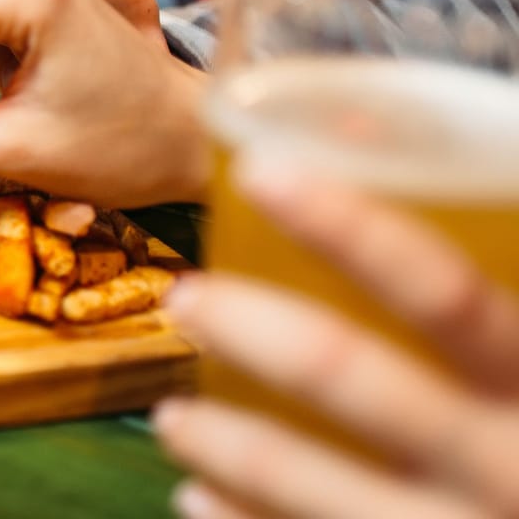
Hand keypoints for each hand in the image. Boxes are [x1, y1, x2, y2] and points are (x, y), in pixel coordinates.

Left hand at [154, 158, 518, 518]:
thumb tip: (473, 172)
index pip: (448, 294)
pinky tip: (202, 500)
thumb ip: (496, 306)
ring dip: (235, 448)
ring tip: (173, 419)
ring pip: (321, 494)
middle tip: (188, 296)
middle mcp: (513, 467)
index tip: (260, 174)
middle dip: (256, 330)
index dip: (352, 229)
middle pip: (357, 379)